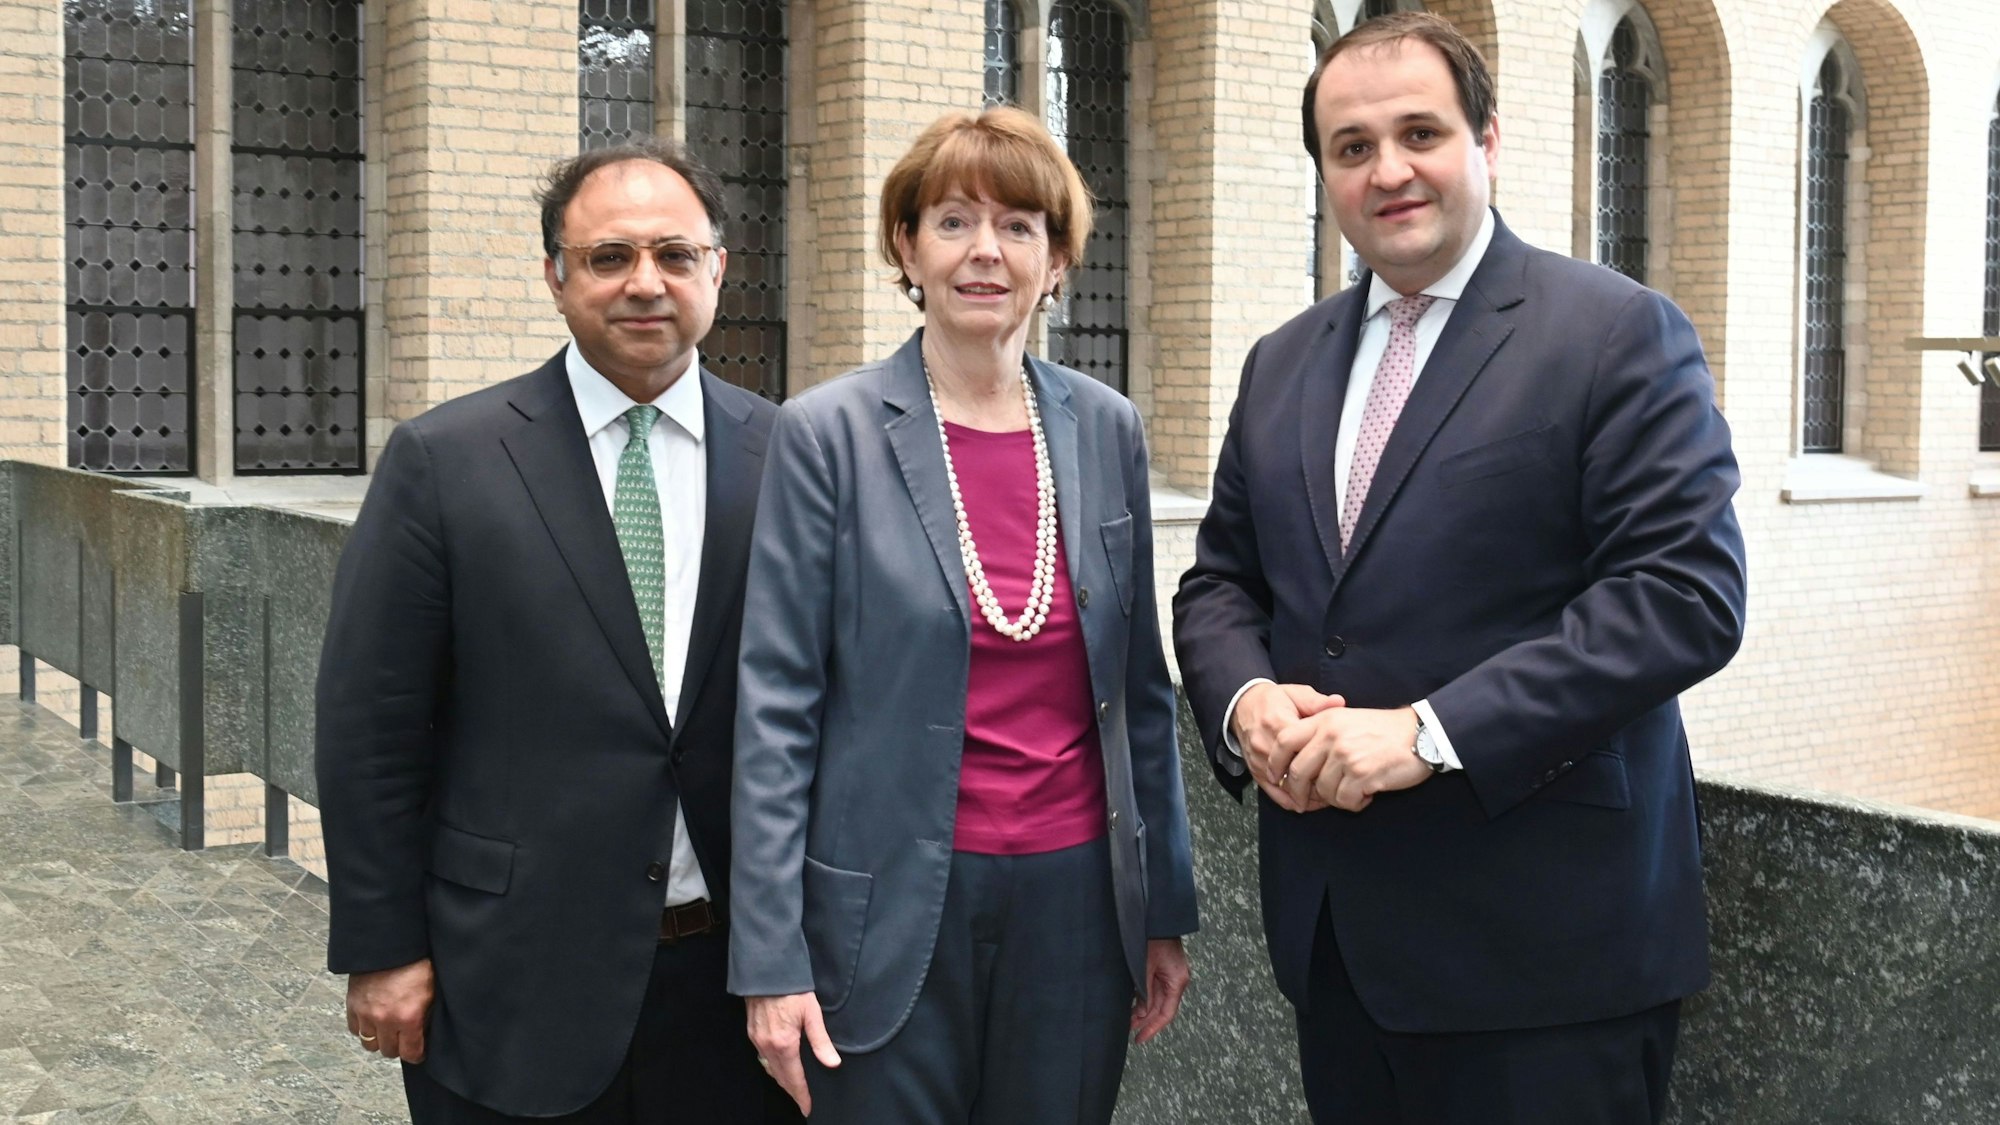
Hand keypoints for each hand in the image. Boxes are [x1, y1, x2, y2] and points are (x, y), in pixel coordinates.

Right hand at [347, 958, 435, 1062]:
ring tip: (387, 1029)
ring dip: (379, 1039)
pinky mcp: (352, 1005)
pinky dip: (363, 1027)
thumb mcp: (432, 989)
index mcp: (409, 1017)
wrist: (390, 943)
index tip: (418, 1051)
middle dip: (398, 1046)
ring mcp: (366, 1014)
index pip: (410, 1053)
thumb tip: (426, 1031)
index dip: (416, 1054)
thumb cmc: (416, 962)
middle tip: (403, 1037)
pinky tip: (373, 1019)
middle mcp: (385, 1020)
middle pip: (388, 1051)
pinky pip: (355, 1029)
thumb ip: (427, 1014)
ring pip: (369, 1044)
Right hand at [746, 992, 841, 1115]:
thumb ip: (821, 1041)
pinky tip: (780, 1066)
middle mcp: (767, 1046)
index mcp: (784, 1044)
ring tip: (793, 1087)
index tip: (807, 1107)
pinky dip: (772, 1067)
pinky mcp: (752, 1032)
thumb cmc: (792, 989)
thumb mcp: (812, 1013)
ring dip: (781, 1080)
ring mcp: (757, 1040)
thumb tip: (832, 1063)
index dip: (801, 1095)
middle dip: (792, 1090)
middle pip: (780, 1077)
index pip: (794, 1078)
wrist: (766, 971)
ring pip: (769, 1068)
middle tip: (802, 1100)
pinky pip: (762, 1057)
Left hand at [1129, 938, 1190, 1044]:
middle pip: (1161, 1009)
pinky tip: (1131, 1005)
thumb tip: (1140, 1013)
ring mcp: (1170, 976)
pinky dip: (1143, 999)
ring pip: (1156, 1001)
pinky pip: (1153, 990)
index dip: (1152, 1028)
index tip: (1139, 1039)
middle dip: (1144, 1021)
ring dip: (1142, 1010)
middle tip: (1127, 1030)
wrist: (1155, 918)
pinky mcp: (1162, 970)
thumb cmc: (1151, 938)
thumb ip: (1144, 992)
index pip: (1166, 1014)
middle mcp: (1176, 981)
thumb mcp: (1144, 968)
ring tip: (1127, 1020)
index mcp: (1177, 981)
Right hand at [1231, 682, 1343, 812]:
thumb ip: (1317, 701)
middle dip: (1317, 780)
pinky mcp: (1255, 771)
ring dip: (1306, 794)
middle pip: (1294, 770)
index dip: (1323, 759)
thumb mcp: (1296, 694)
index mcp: (1277, 723)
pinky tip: (1307, 802)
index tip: (1339, 764)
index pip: (1302, 748)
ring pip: (1285, 785)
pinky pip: (1274, 792)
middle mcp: (1265, 744)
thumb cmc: (1274, 700)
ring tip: (1326, 796)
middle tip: (1338, 784)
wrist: (1244, 706)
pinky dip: (1291, 800)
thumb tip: (1339, 702)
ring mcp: (1259, 760)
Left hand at [1275, 706, 1431, 812]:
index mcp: (1324, 720)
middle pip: (1298, 772)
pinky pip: (1344, 800)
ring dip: (1336, 798)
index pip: (1285, 741)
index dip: (1275, 762)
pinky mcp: (1362, 774)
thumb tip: (1295, 763)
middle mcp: (1331, 736)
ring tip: (1354, 790)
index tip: (1276, 777)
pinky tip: (1368, 793)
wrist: (1420, 734)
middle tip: (1304, 803)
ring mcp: (1346, 755)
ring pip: (1323, 791)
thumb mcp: (1347, 719)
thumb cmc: (1384, 731)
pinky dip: (1355, 803)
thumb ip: (1321, 733)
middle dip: (1298, 792)